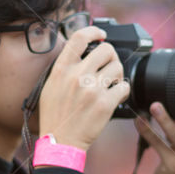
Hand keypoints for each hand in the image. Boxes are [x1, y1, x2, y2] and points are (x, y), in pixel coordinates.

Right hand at [38, 26, 130, 151]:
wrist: (60, 142)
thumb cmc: (55, 116)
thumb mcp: (51, 85)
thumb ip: (65, 68)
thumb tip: (82, 52)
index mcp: (61, 69)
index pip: (79, 37)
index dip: (94, 31)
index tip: (101, 35)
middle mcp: (77, 76)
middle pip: (106, 49)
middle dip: (111, 56)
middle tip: (109, 66)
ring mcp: (91, 89)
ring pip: (118, 67)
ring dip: (118, 75)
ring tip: (111, 84)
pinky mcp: (105, 103)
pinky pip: (124, 87)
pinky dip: (123, 91)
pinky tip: (115, 97)